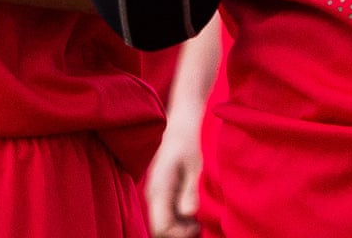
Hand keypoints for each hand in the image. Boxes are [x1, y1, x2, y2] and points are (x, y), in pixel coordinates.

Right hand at [144, 118, 202, 237]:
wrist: (180, 125)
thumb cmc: (189, 142)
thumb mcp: (194, 165)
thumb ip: (190, 190)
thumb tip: (188, 213)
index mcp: (160, 188)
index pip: (161, 227)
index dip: (179, 234)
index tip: (197, 226)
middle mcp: (152, 194)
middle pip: (159, 229)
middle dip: (178, 233)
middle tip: (198, 225)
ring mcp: (153, 193)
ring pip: (161, 222)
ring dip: (178, 227)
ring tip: (197, 219)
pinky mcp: (158, 192)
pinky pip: (163, 213)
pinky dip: (176, 218)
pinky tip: (190, 209)